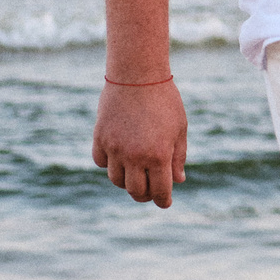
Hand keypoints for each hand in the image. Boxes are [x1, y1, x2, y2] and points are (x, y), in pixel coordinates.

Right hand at [92, 79, 188, 207]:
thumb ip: (178, 158)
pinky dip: (110, 165)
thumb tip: (178, 180)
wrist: (137, 76)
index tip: (164, 203)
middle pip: (135, 191)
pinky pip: (101, 162)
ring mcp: (114, 148)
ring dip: (127, 182)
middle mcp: (134, 156)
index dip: (163, 200)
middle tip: (150, 193)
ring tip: (136, 176)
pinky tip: (120, 159)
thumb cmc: (165, 101)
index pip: (159, 191)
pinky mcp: (100, 138)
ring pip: (116, 180)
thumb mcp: (179, 130)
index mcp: (158, 155)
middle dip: (144, 195)